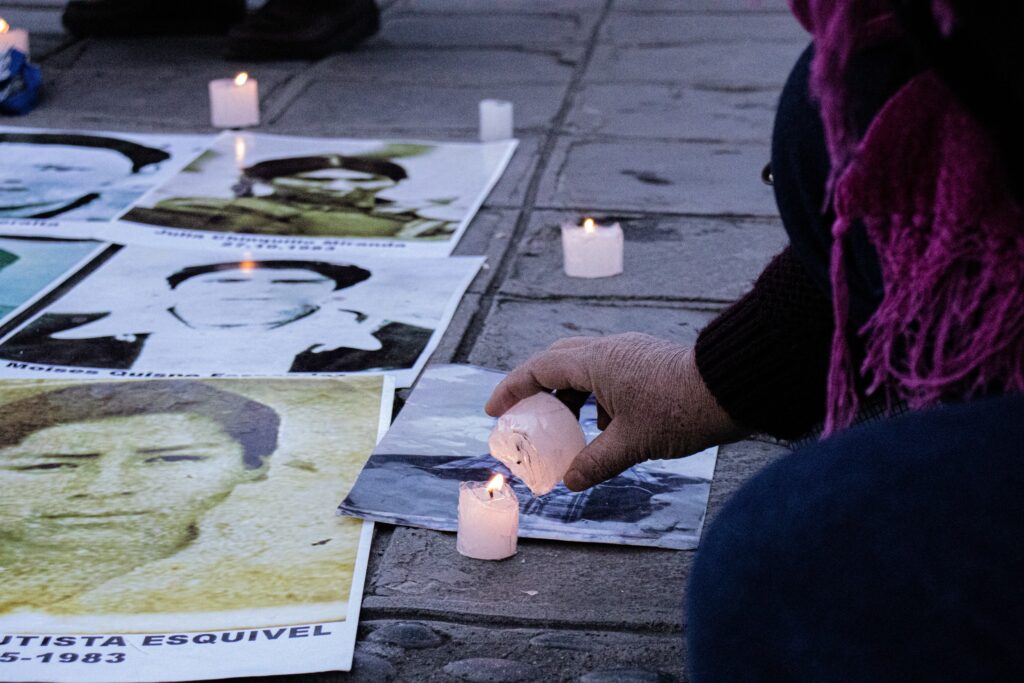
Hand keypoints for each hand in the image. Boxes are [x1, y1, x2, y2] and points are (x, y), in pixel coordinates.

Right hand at [485, 333, 746, 490]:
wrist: (733, 389)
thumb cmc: (681, 411)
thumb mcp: (633, 443)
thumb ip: (596, 462)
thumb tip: (571, 482)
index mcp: (596, 362)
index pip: (539, 369)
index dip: (512, 389)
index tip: (494, 409)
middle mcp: (609, 351)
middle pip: (558, 361)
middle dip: (536, 388)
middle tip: (524, 415)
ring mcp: (629, 354)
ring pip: (584, 368)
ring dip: (569, 396)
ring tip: (564, 430)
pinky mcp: (646, 362)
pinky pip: (607, 375)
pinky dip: (595, 399)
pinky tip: (605, 428)